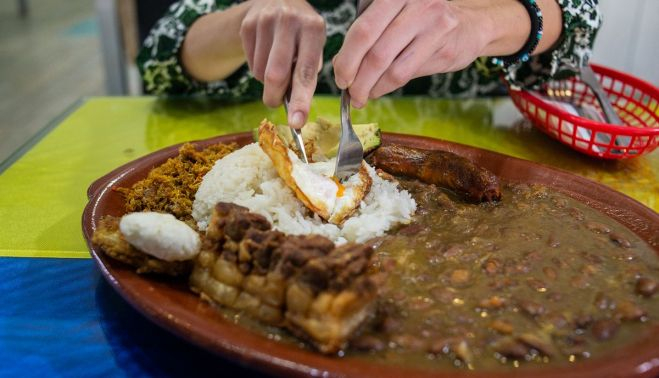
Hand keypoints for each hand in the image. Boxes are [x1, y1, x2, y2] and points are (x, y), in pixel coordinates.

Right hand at [240, 0, 325, 126]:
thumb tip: (297, 108)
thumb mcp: (314, 44)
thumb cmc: (301, 34)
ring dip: (267, 82)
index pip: (306, 72)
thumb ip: (309, 72)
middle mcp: (289, 21)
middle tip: (276, 103)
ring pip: (260, 73)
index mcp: (313, 28)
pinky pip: (250, 63)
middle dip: (274, 97)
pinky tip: (266, 56)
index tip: (297, 122)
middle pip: (276, 75)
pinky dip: (258, 69)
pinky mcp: (247, 24)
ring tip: (276, 66)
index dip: (301, 100)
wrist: (276, 0)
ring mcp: (265, 21)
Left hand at [333, 0, 493, 107]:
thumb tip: (340, 64)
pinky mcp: (443, 48)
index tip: (340, 76)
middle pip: (374, 51)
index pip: (362, 30)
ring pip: (390, 67)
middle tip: (349, 91)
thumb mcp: (393, 16)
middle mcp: (416, 5)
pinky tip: (379, 90)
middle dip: (356, 78)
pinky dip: (386, 87)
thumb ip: (368, 34)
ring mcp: (433, 26)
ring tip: (362, 95)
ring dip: (370, 87)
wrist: (469, 26)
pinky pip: (405, 74)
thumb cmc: (422, 21)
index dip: (346, 58)